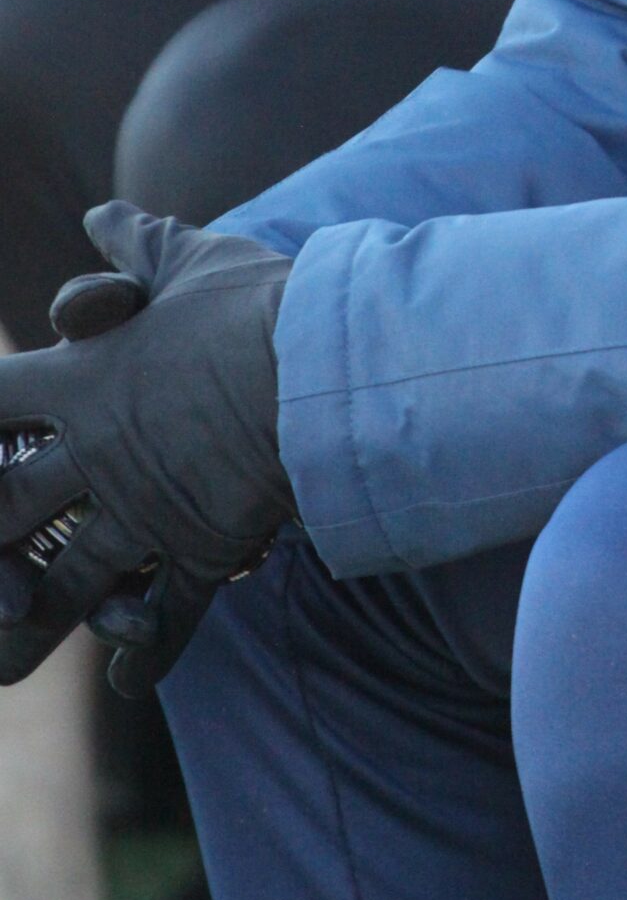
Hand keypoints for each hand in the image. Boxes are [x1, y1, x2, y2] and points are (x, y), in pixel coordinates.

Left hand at [0, 205, 291, 697]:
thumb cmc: (257, 304)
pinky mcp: (196, 549)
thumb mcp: (197, 261)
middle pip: (1, 509)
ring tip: (1, 663)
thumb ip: (143, 246)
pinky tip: (127, 685)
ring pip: (63, 582)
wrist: (323, 368)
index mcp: (87, 379)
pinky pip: (162, 616)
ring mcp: (142, 509)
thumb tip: (105, 214)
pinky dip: (144, 653)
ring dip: (26, 623)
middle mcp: (98, 452)